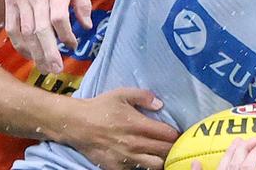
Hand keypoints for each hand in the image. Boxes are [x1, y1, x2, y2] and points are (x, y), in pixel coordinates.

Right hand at [4, 0, 90, 73]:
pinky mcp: (10, 2)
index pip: (59, 19)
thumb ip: (82, 2)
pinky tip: (28, 53)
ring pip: (25, 32)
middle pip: (40, 30)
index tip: (74, 44)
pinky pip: (13, 27)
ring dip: (34, 52)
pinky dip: (19, 43)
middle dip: (48, 52)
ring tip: (44, 66)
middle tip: (56, 68)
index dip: (67, 35)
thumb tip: (87, 25)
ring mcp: (20, 0)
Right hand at [59, 88, 178, 169]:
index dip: (177, 134)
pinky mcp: (116, 168)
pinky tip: (145, 159)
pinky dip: (144, 166)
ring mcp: (126, 158)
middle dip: (173, 148)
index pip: (169, 135)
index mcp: (139, 125)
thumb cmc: (101, 107)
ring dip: (162, 160)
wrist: (76, 124)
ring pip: (155, 166)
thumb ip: (144, 96)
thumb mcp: (123, 93)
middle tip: (175, 144)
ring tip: (162, 154)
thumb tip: (161, 104)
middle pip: (166, 152)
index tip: (179, 133)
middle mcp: (135, 144)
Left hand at [191, 138, 255, 169]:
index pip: (249, 165)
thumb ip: (251, 169)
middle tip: (252, 138)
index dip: (255, 153)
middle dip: (245, 147)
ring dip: (229, 152)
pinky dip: (196, 169)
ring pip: (222, 163)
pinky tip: (196, 162)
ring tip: (235, 141)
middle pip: (236, 160)